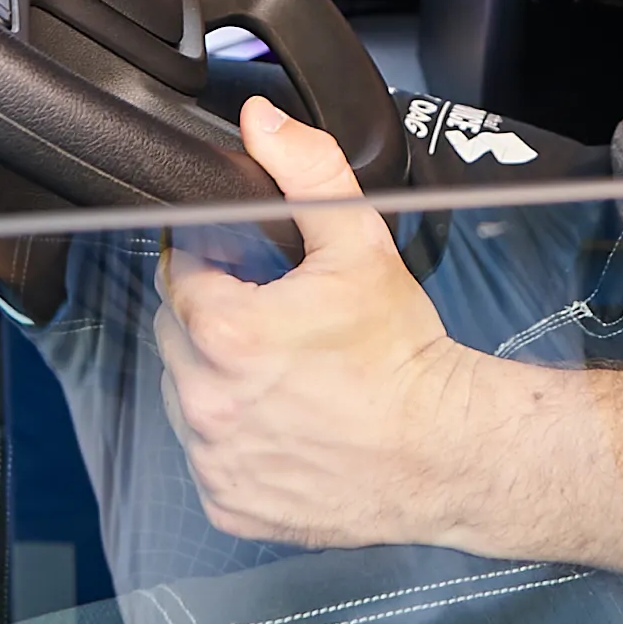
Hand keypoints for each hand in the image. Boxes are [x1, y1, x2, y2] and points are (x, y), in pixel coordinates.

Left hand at [156, 100, 523, 548]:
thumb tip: (259, 120)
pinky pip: (206, 457)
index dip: (218, 264)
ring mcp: (214, 459)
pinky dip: (233, 440)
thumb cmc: (402, 351)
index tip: (256, 274)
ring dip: (218, 379)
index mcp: (222, 330)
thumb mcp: (360, 241)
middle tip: (279, 322)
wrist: (446, 448)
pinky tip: (283, 422)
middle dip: (215, 319)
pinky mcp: (229, 503)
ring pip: (186, 395)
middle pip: (177, 334)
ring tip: (284, 374)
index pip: (179, 272)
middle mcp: (205, 400)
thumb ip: (306, 169)